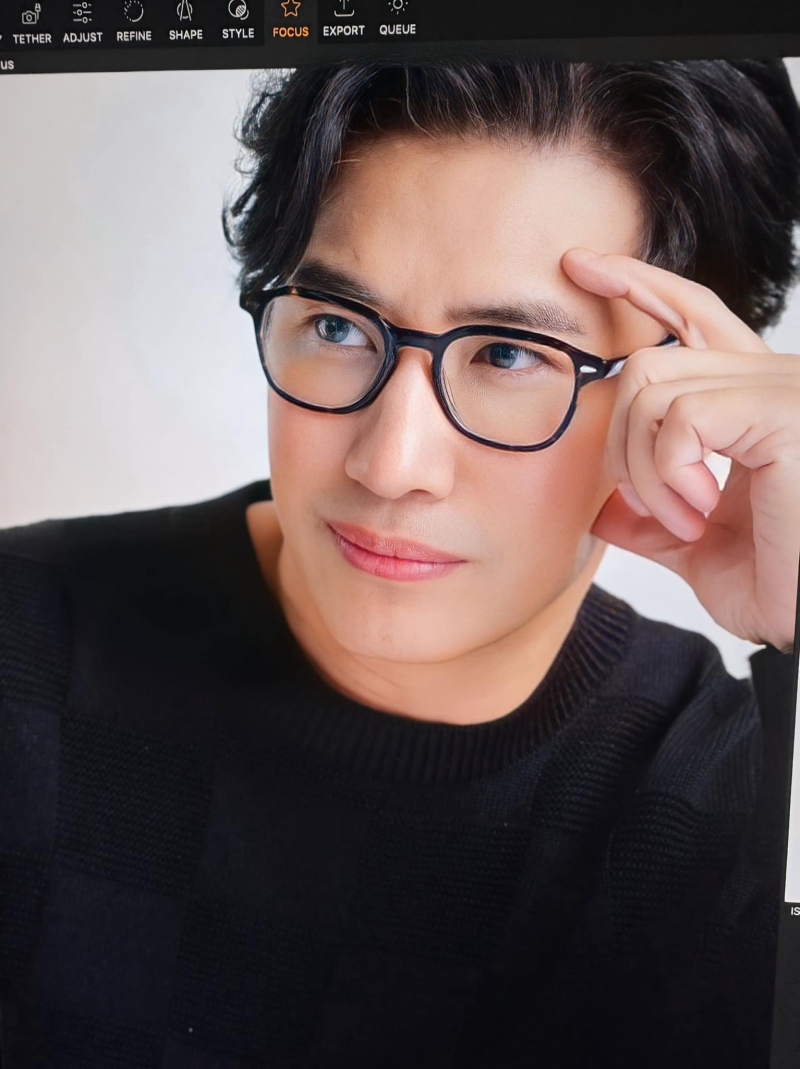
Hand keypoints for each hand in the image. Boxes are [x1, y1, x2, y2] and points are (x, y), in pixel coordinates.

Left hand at [562, 248, 799, 653]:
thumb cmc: (784, 584)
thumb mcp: (701, 552)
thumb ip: (654, 519)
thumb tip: (604, 508)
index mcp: (752, 402)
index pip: (691, 317)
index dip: (638, 285)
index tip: (584, 266)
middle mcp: (771, 381)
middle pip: (650, 358)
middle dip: (621, 440)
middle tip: (654, 507)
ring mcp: (780, 389)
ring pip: (652, 386)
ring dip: (647, 470)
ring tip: (687, 519)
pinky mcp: (782, 411)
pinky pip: (680, 417)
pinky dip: (669, 473)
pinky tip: (700, 510)